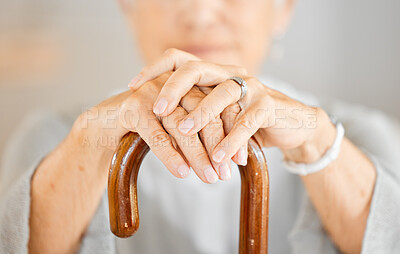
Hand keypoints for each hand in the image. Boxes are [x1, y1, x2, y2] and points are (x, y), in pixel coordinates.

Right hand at [78, 72, 229, 183]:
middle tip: (226, 174)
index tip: (240, 161)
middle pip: (205, 114)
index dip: (232, 133)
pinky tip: (182, 173)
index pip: (219, 105)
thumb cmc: (149, 127)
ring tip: (209, 178)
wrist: (106, 123)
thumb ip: (201, 133)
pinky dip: (170, 155)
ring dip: (197, 155)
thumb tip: (230, 159)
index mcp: (190, 84)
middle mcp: (175, 84)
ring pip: (182, 126)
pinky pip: (156, 135)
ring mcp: (153, 92)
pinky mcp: (133, 107)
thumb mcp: (178, 127)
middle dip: (217, 146)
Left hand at [128, 48, 328, 165]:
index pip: (179, 60)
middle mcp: (231, 74)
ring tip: (185, 132)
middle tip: (157, 109)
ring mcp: (251, 87)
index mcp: (214, 72)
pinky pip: (246, 121)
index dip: (154, 69)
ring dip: (202, 115)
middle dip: (174, 88)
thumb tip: (158, 121)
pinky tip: (219, 157)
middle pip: (197, 69)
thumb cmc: (247, 119)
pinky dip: (232, 140)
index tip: (133, 85)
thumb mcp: (218, 113)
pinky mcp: (268, 105)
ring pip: (222, 94)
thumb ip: (195, 110)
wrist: (291, 124)